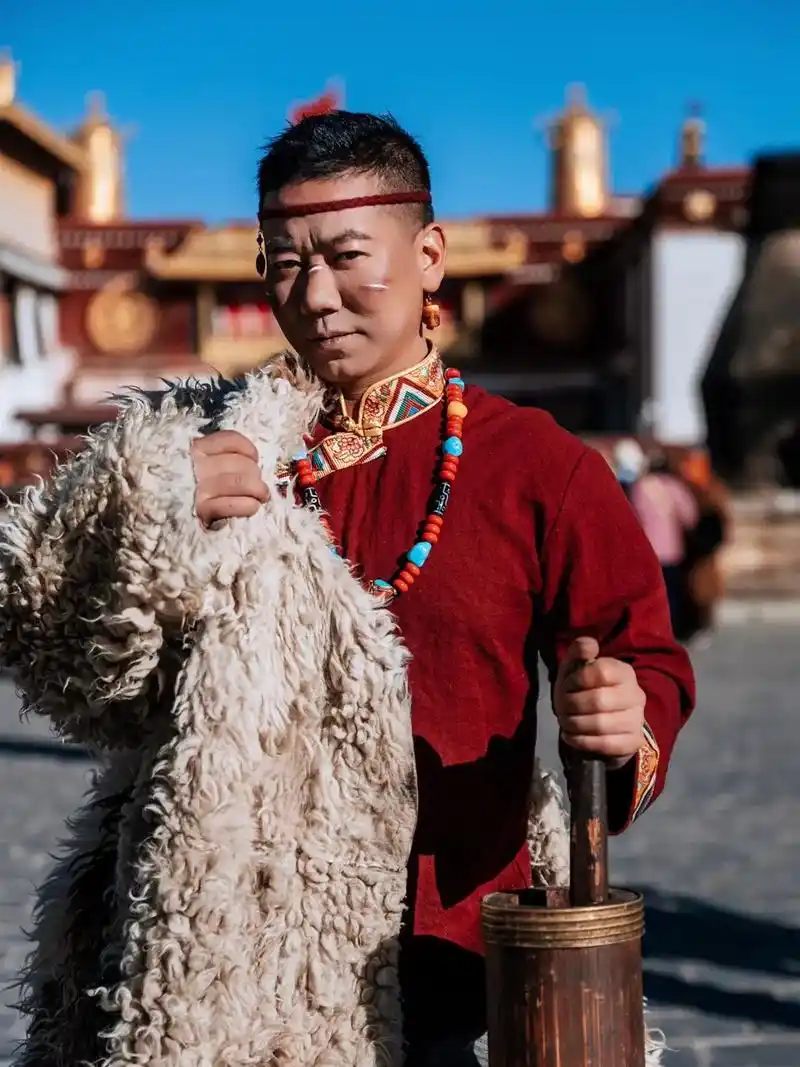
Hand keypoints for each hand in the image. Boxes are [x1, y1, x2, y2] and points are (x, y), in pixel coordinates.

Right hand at [192, 430, 268, 526]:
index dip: (247, 449)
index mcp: (197, 449)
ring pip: (238, 481)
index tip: (253, 459)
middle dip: (255, 474)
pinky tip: (252, 507)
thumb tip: (252, 461)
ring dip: (256, 489)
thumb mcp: (205, 465)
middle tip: (259, 486)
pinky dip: (246, 505)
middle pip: (238, 462)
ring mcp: (198, 488)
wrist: (167, 517)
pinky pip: (229, 505)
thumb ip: (224, 459)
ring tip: (261, 497)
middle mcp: (196, 465)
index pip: (230, 440)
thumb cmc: (193, 489)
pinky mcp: (201, 510)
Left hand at [553, 637, 644, 769]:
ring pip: (601, 725)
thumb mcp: (576, 666)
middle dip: (571, 705)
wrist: (600, 719)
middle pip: (599, 700)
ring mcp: (637, 720)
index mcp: (624, 672)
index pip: (601, 671)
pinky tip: (571, 735)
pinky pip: (605, 745)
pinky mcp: (633, 742)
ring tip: (565, 721)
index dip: (578, 679)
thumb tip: (590, 645)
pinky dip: (581, 741)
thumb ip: (579, 650)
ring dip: (574, 724)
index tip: (568, 684)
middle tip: (561, 707)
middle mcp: (636, 695)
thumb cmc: (584, 688)